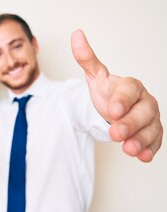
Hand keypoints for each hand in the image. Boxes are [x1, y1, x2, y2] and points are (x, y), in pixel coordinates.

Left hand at [71, 30, 162, 161]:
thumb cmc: (107, 93)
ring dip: (141, 139)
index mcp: (130, 86)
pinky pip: (154, 141)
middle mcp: (144, 101)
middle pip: (143, 112)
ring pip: (151, 128)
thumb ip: (87, 59)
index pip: (129, 91)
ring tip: (129, 149)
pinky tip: (142, 156)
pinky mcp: (151, 133)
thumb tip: (76, 34)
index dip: (122, 100)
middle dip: (130, 123)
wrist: (113, 109)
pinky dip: (149, 149)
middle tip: (116, 134)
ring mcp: (150, 118)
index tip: (111, 110)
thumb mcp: (95, 77)